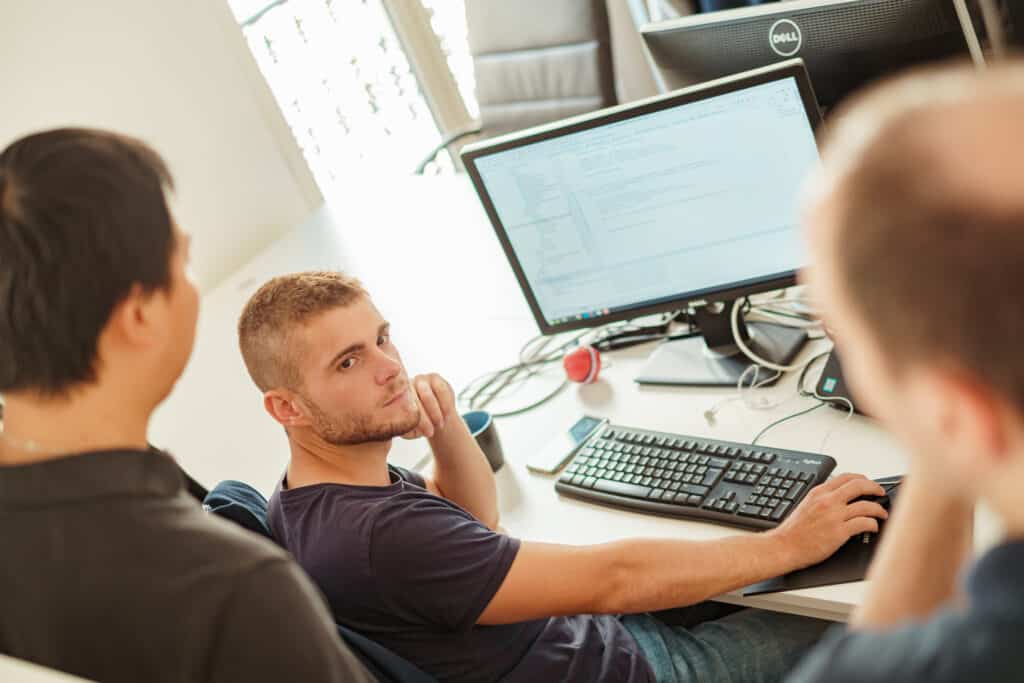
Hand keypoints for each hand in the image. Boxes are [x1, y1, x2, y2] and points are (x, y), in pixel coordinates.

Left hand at [401, 373, 455, 439]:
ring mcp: (419, 380)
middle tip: (433, 431)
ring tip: (440, 424)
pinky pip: (441, 390)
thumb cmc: (421, 425)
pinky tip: (447, 415)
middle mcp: (405, 386)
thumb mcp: (412, 430)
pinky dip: (445, 405)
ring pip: (427, 395)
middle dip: (426, 419)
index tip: (428, 434)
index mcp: (396, 399)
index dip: (418, 422)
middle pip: (414, 401)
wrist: (436, 417)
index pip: (404, 410)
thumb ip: (407, 429)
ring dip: (436, 412)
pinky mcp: (434, 377)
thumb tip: (404, 428)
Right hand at [771, 473, 888, 568]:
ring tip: (882, 514)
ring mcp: (834, 516)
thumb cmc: (794, 531)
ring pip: (866, 505)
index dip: (862, 478)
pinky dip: (873, 524)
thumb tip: (840, 497)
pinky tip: (873, 527)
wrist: (785, 546)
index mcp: (819, 492)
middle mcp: (827, 501)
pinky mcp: (840, 532)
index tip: (868, 483)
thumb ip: (822, 499)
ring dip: (879, 509)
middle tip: (881, 493)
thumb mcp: (806, 505)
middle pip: (859, 486)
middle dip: (875, 488)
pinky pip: (864, 523)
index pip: (845, 477)